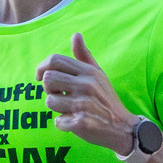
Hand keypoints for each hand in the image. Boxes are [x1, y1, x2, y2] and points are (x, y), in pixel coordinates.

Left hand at [36, 33, 135, 152]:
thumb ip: (84, 56)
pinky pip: (58, 121)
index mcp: (89, 72)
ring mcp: (84, 104)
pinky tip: (74, 122)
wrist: (123, 128)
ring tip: (69, 109)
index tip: (39, 76)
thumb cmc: (106, 100)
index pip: (55, 60)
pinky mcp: (81, 122)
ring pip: (50, 101)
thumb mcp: (98, 75)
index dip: (41, 67)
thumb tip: (75, 35)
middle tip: (59, 95)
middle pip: (48, 79)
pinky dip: (63, 124)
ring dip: (56, 108)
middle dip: (49, 89)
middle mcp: (86, 85)